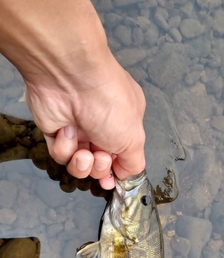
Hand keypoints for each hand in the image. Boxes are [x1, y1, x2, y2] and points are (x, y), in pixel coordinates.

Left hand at [25, 53, 145, 188]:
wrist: (70, 77)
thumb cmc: (108, 101)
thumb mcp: (134, 138)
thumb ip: (134, 162)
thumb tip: (125, 174)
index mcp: (125, 123)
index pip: (121, 156)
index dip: (116, 171)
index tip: (112, 180)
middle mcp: (101, 126)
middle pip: (100, 165)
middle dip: (100, 167)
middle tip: (100, 156)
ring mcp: (78, 129)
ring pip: (79, 165)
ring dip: (82, 164)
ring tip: (83, 152)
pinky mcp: (55, 131)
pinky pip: (60, 155)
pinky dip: (65, 148)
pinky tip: (68, 132)